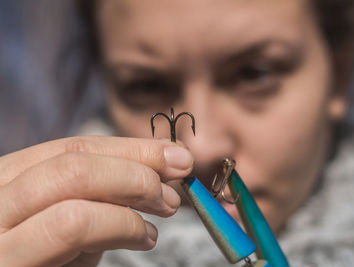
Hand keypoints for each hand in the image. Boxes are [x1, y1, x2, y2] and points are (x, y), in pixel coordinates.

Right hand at [0, 136, 192, 266]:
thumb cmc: (46, 263)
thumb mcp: (67, 227)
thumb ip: (98, 200)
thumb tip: (155, 173)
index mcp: (7, 181)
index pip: (71, 148)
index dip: (131, 147)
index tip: (175, 154)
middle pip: (74, 158)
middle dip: (138, 164)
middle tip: (176, 182)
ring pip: (74, 180)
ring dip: (135, 187)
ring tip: (166, 207)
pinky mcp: (7, 262)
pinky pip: (72, 224)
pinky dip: (121, 223)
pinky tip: (143, 236)